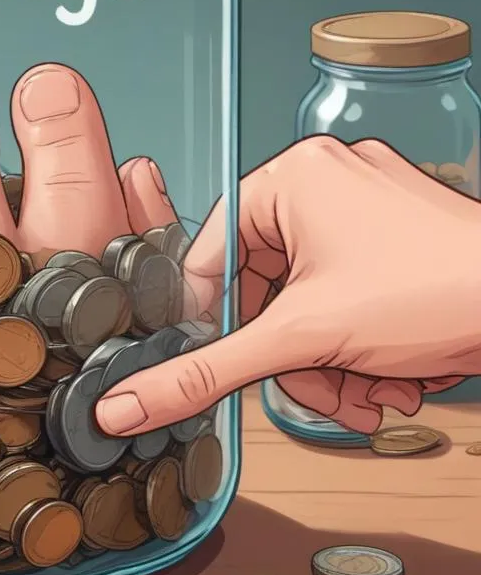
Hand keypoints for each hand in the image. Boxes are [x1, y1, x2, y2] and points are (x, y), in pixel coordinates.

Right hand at [95, 136, 480, 437]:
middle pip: (266, 287)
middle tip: (320, 387)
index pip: (211, 255)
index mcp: (290, 176)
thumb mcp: (305, 338)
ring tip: (366, 392)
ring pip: (309, 298)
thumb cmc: (442, 290)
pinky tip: (386, 375)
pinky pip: (346, 290)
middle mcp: (324, 178)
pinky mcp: (394, 232)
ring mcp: (364, 204)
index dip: (216, 320)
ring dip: (331, 361)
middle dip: (296, 354)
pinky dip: (359, 342)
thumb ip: (210, 371)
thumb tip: (132, 398)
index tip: (229, 360)